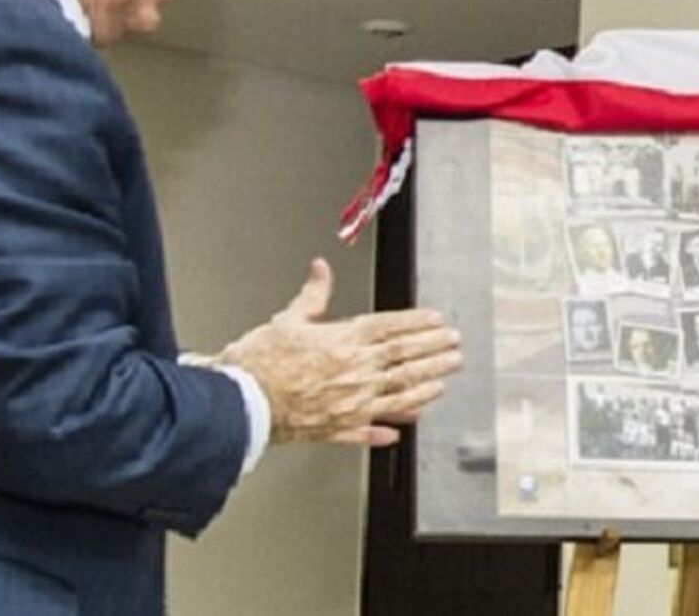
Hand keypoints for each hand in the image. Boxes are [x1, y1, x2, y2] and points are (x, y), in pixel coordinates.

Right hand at [222, 258, 462, 446]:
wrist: (243, 403)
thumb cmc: (260, 363)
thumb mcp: (287, 319)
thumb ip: (312, 295)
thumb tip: (321, 269)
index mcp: (345, 340)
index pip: (391, 327)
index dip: (418, 323)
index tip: (438, 322)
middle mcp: (356, 372)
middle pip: (405, 359)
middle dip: (434, 352)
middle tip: (455, 348)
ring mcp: (352, 402)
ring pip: (400, 394)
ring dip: (426, 386)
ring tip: (444, 381)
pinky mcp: (339, 429)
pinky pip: (371, 429)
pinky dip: (389, 428)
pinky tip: (403, 429)